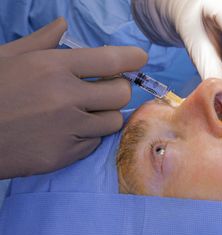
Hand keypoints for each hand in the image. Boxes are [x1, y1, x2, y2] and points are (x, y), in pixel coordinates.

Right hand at [0, 18, 147, 177]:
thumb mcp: (6, 57)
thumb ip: (40, 41)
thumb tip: (63, 24)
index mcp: (52, 67)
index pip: (111, 60)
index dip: (133, 58)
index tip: (139, 58)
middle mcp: (65, 97)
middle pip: (122, 93)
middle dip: (119, 88)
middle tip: (106, 89)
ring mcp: (66, 129)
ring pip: (113, 121)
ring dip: (105, 114)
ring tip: (86, 111)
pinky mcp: (63, 155)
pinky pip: (94, 143)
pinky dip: (88, 136)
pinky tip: (69, 131)